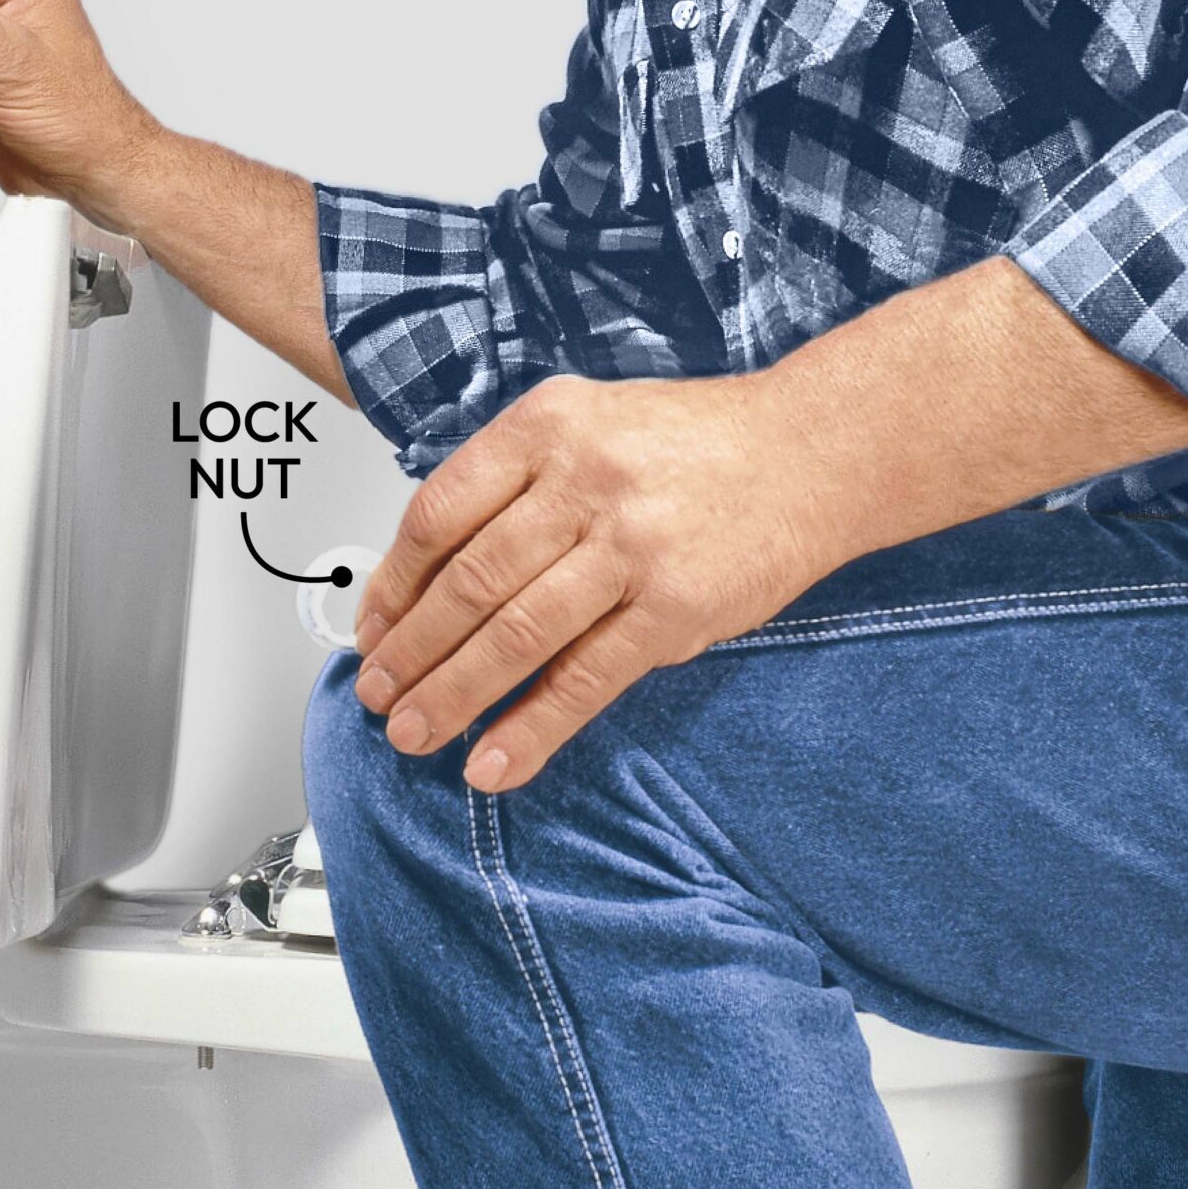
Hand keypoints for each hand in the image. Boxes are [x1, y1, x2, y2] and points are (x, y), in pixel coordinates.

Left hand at [353, 374, 844, 792]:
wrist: (816, 450)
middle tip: (377, 694)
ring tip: (413, 733)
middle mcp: (582, 481)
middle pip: (467, 583)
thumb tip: (428, 576)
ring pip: (515, 636)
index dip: (393, 585)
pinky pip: (584, 681)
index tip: (371, 629)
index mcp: (545, 427)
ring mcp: (631, 548)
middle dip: (410, 651)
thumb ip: (513, 486)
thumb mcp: (588, 425)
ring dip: (453, 695)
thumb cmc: (694, 444)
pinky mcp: (676, 610)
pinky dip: (531, 730)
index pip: (437, 515)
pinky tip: (492, 762)